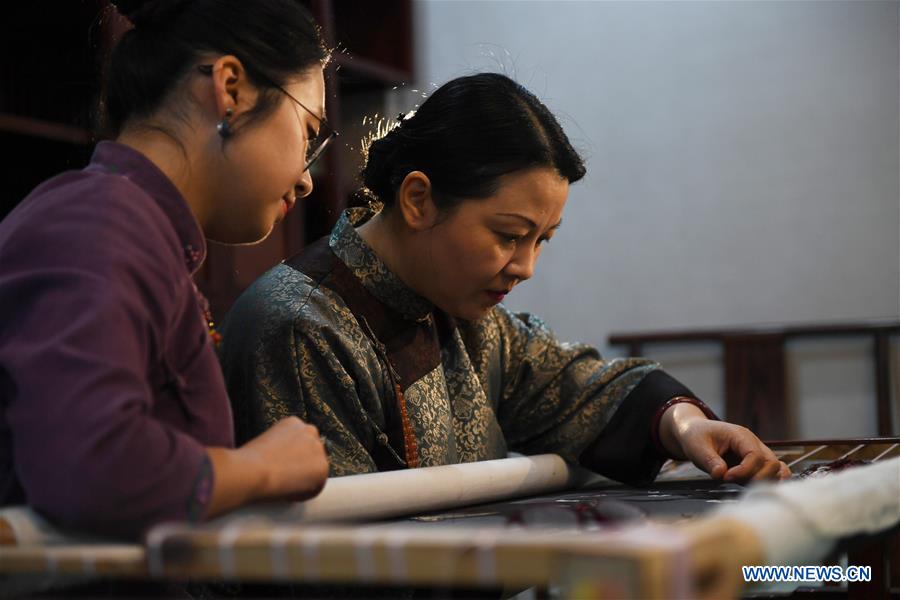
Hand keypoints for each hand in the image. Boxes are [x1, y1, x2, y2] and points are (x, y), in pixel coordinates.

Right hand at [206, 416, 328, 517]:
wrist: (250, 471)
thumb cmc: (247, 462)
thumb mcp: (264, 445)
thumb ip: (279, 449)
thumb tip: (282, 464)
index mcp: (293, 423)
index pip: (302, 443)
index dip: (293, 458)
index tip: (282, 469)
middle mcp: (309, 431)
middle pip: (312, 454)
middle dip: (302, 468)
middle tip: (285, 481)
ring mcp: (318, 449)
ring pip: (316, 470)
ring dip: (304, 481)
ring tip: (284, 489)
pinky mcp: (323, 468)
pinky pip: (316, 487)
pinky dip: (304, 494)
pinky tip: (288, 494)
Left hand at [659, 403, 790, 482]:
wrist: (695, 432)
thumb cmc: (696, 436)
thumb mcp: (696, 446)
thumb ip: (709, 460)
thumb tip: (721, 474)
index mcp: (740, 436)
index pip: (755, 455)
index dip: (744, 470)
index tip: (726, 477)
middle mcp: (754, 444)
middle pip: (771, 464)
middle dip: (755, 478)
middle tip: (731, 480)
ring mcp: (758, 454)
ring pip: (777, 470)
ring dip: (763, 481)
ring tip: (742, 485)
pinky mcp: (756, 465)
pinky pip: (774, 473)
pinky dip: (770, 482)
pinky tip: (755, 488)